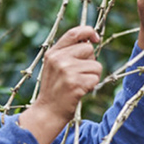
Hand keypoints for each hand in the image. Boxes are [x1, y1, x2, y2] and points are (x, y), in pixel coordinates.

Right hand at [19, 26, 101, 143]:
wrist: (47, 112)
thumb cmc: (55, 89)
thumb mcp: (54, 66)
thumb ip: (67, 53)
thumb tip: (90, 41)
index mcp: (53, 52)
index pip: (74, 32)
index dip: (89, 32)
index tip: (96, 39)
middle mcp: (58, 59)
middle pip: (89, 49)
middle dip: (90, 61)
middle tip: (79, 75)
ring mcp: (66, 71)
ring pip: (96, 65)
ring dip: (92, 76)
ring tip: (78, 84)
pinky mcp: (75, 83)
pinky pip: (96, 79)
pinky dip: (92, 86)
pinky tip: (79, 91)